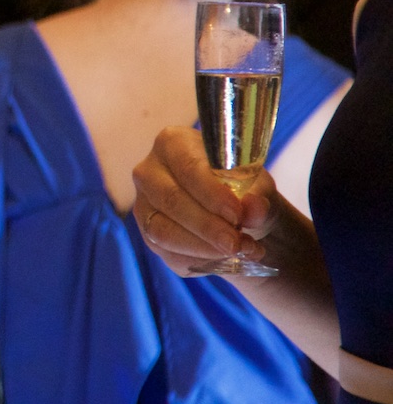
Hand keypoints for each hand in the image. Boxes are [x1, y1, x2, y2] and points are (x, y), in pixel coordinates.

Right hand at [132, 126, 278, 274]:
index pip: (187, 167)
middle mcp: (149, 171)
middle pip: (170, 199)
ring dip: (204, 247)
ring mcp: (143, 204)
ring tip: (239, 251)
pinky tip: (225, 259)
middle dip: (207, 226)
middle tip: (237, 243)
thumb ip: (258, 195)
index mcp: (172, 143)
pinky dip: (200, 260)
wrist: (236, 215)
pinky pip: (168, 253)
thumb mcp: (259, 186)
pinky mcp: (148, 235)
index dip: (211, 193)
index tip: (237, 214)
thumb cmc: (242, 188)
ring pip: (163, 231)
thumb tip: (254, 208)